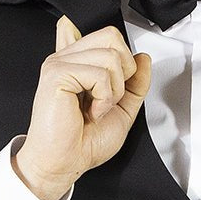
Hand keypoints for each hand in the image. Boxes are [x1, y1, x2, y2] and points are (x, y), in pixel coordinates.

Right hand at [14, 14, 151, 199]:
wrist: (64, 163)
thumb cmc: (83, 142)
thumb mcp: (122, 109)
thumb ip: (135, 83)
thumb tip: (143, 58)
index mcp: (77, 62)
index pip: (108, 35)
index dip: (123, 60)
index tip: (111, 90)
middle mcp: (67, 58)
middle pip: (112, 37)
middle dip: (122, 72)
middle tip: (106, 99)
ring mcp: (60, 63)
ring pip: (110, 56)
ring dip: (113, 91)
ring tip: (96, 108)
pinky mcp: (57, 74)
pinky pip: (100, 74)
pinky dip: (104, 99)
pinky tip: (90, 112)